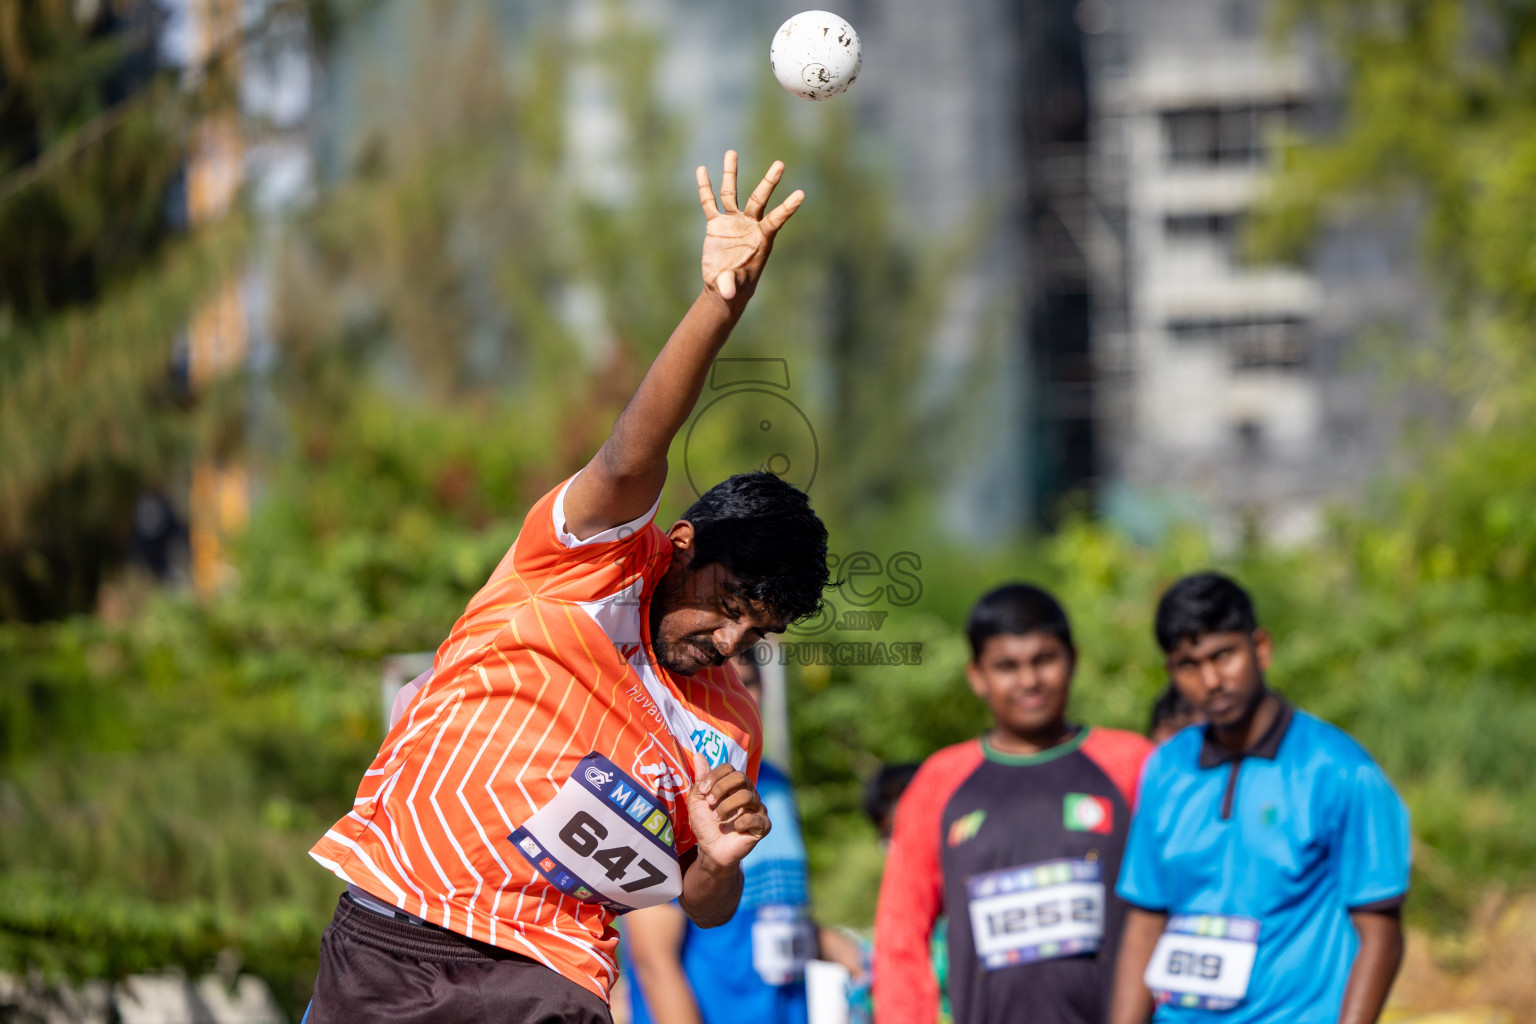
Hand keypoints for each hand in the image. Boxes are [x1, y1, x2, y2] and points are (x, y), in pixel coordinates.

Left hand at [686, 752, 770, 870]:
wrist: (711, 850)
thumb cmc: (705, 823)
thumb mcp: (698, 801)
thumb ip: (701, 779)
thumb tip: (699, 754)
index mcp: (734, 785)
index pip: (729, 768)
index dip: (714, 776)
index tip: (702, 791)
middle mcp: (749, 793)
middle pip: (741, 777)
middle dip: (721, 788)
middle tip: (710, 802)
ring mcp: (758, 809)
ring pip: (747, 796)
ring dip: (727, 807)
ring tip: (717, 818)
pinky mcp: (763, 826)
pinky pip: (755, 818)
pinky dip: (739, 822)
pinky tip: (731, 829)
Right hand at [696, 151, 803, 301]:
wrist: (725, 286)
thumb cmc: (736, 287)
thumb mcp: (734, 286)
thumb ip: (731, 284)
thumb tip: (727, 291)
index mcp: (762, 239)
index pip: (776, 220)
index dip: (787, 208)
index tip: (801, 194)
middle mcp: (750, 225)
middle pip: (760, 199)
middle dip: (769, 182)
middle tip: (780, 164)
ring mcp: (733, 222)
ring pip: (731, 194)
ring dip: (731, 174)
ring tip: (731, 153)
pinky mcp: (716, 224)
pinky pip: (709, 203)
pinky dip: (705, 188)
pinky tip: (702, 170)